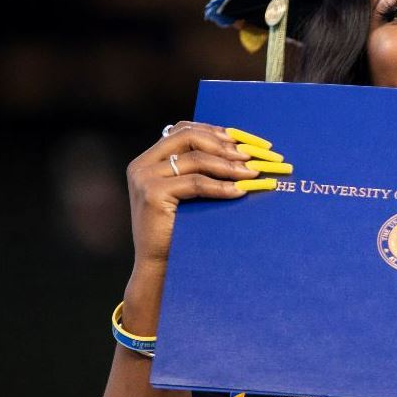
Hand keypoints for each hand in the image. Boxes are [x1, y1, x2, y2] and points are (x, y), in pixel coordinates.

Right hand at [126, 122, 287, 271]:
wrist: (159, 266)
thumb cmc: (180, 230)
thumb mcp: (188, 193)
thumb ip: (200, 169)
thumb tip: (241, 152)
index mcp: (149, 159)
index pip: (185, 130)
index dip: (217, 132)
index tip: (248, 141)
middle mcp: (142, 164)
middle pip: (189, 136)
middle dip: (225, 144)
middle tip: (254, 156)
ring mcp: (144, 178)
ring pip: (196, 158)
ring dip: (229, 165)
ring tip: (253, 173)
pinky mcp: (153, 194)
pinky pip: (196, 183)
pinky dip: (221, 186)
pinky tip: (240, 191)